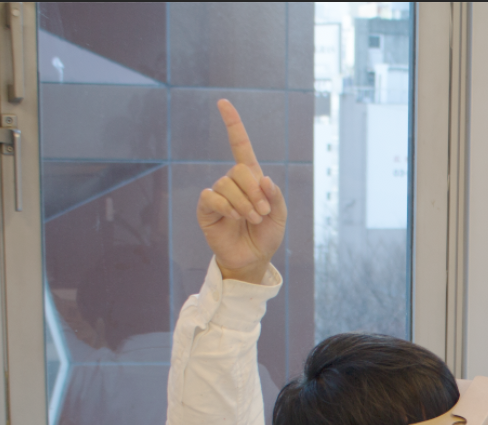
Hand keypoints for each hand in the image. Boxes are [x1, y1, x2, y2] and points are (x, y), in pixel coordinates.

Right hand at [196, 99, 287, 282]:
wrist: (252, 258)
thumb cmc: (266, 235)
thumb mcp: (280, 215)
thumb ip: (275, 196)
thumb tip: (264, 179)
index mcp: (251, 179)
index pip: (240, 146)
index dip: (232, 124)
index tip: (223, 103)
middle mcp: (232, 182)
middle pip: (238, 170)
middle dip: (254, 192)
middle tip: (262, 212)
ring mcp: (218, 194)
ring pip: (226, 185)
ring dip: (244, 204)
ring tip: (252, 219)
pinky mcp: (206, 209)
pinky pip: (212, 197)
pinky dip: (226, 206)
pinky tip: (234, 217)